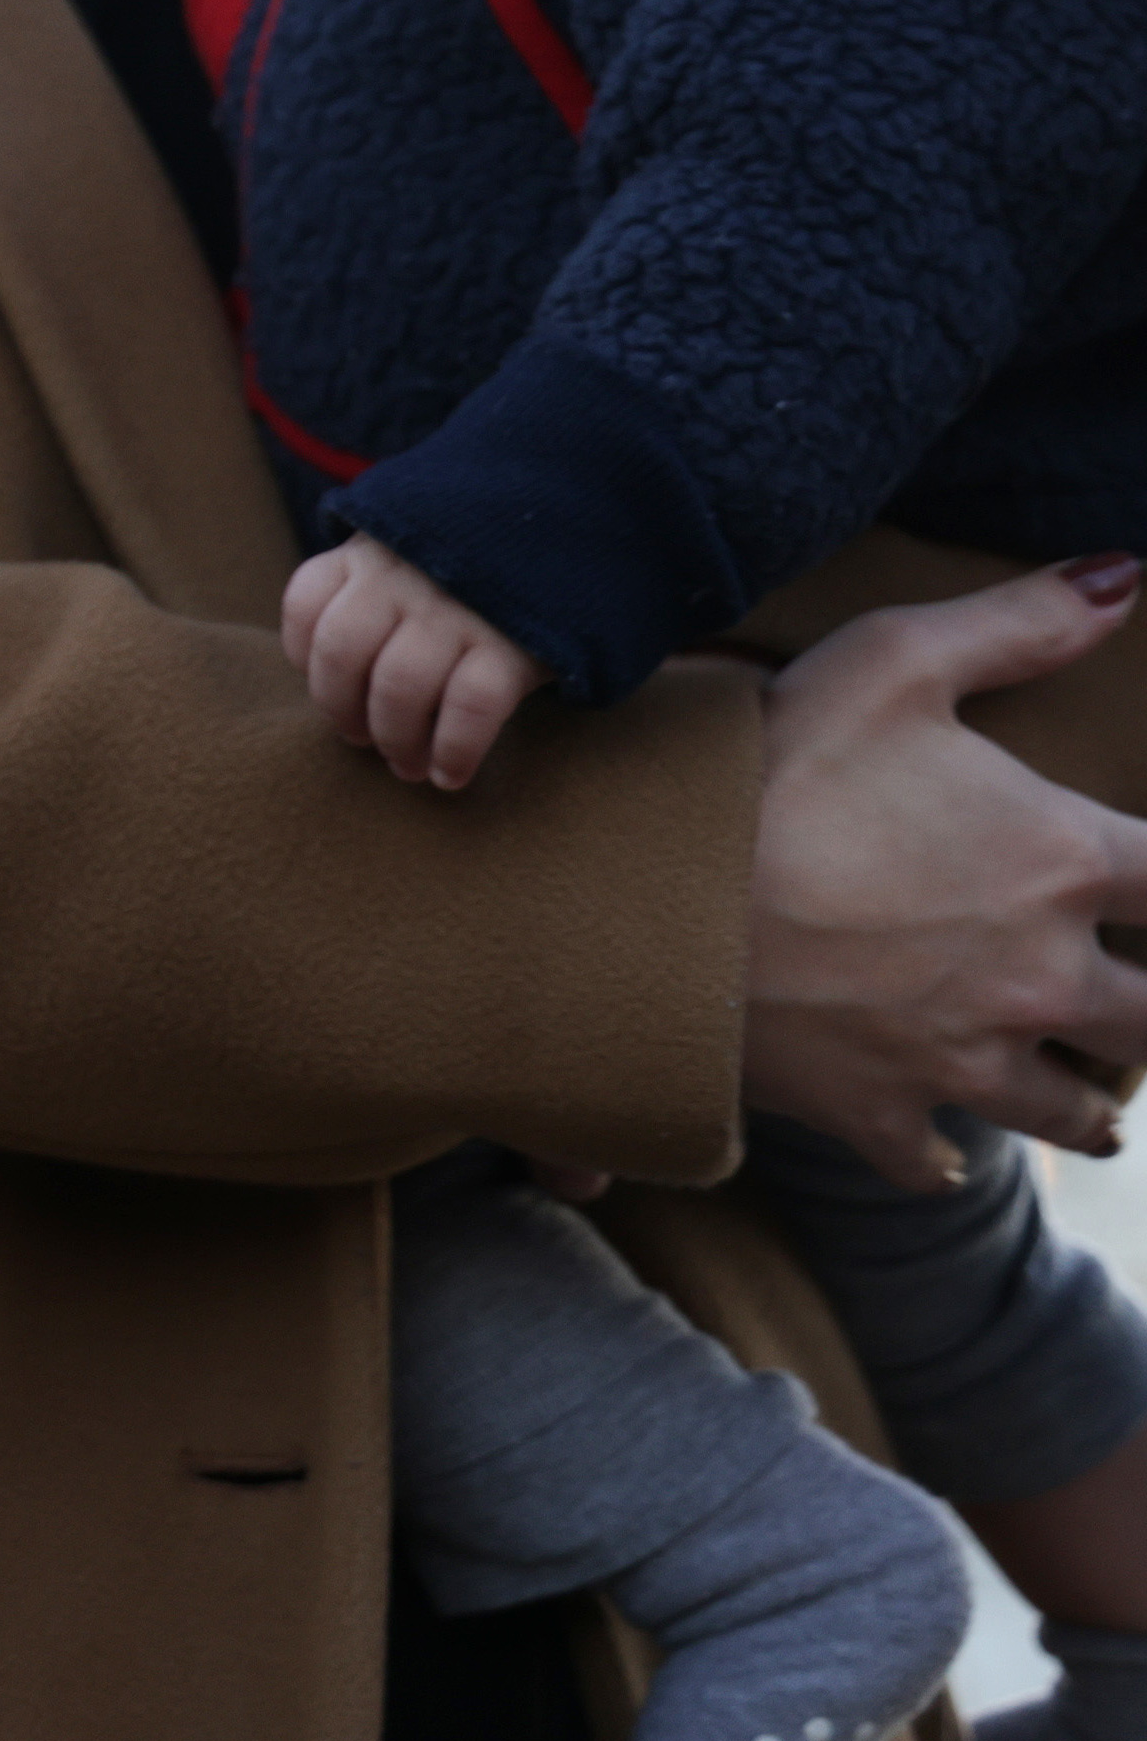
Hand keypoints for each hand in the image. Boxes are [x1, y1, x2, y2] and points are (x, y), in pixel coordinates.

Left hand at [283, 532, 550, 789]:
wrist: (579, 540)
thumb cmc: (472, 573)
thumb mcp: (411, 556)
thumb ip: (367, 597)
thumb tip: (338, 692)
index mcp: (370, 551)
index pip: (306, 605)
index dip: (304, 660)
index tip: (334, 691)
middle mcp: (405, 573)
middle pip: (342, 654)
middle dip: (343, 712)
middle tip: (364, 741)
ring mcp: (457, 606)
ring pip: (400, 687)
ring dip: (397, 741)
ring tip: (408, 766)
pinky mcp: (512, 641)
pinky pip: (469, 708)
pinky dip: (454, 751)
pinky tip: (451, 775)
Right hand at [745, 555, 1146, 1190]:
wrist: (644, 903)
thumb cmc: (770, 769)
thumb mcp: (891, 661)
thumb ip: (1021, 621)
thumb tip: (1129, 577)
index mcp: (1064, 863)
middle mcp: (1040, 976)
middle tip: (1138, 1001)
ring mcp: (962, 1058)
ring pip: (1074, 1111)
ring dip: (1088, 1104)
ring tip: (1093, 1104)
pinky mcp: (879, 1111)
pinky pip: (935, 1163)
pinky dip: (942, 1160)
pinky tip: (940, 1151)